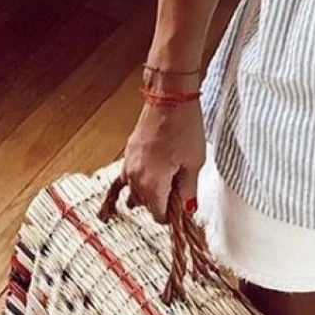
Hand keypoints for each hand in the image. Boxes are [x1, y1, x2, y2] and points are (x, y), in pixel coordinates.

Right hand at [121, 98, 205, 223]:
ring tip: (167, 183)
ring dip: (149, 195)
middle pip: (148, 206)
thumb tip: (188, 210)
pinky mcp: (129, 155)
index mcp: (152, 184)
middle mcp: (135, 179)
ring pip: (136, 194)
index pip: (160, 215)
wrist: (170, 98)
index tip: (185, 206)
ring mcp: (129, 166)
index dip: (175, 215)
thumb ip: (189, 190)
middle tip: (183, 189)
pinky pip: (122, 180)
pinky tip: (120, 201)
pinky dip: (127, 189)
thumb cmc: (184, 127)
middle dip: (164, 203)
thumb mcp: (194, 162)